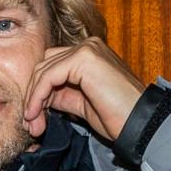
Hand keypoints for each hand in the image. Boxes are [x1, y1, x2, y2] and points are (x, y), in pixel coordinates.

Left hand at [23, 39, 144, 143]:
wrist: (140, 124)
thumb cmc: (117, 117)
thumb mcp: (82, 105)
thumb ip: (62, 96)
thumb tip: (38, 98)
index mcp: (90, 55)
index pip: (52, 66)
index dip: (39, 92)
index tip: (34, 119)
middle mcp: (88, 46)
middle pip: (44, 65)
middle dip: (33, 95)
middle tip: (31, 124)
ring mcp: (87, 49)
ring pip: (43, 69)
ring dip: (33, 98)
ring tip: (33, 124)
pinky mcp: (84, 58)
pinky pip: (48, 76)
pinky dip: (37, 96)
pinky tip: (36, 113)